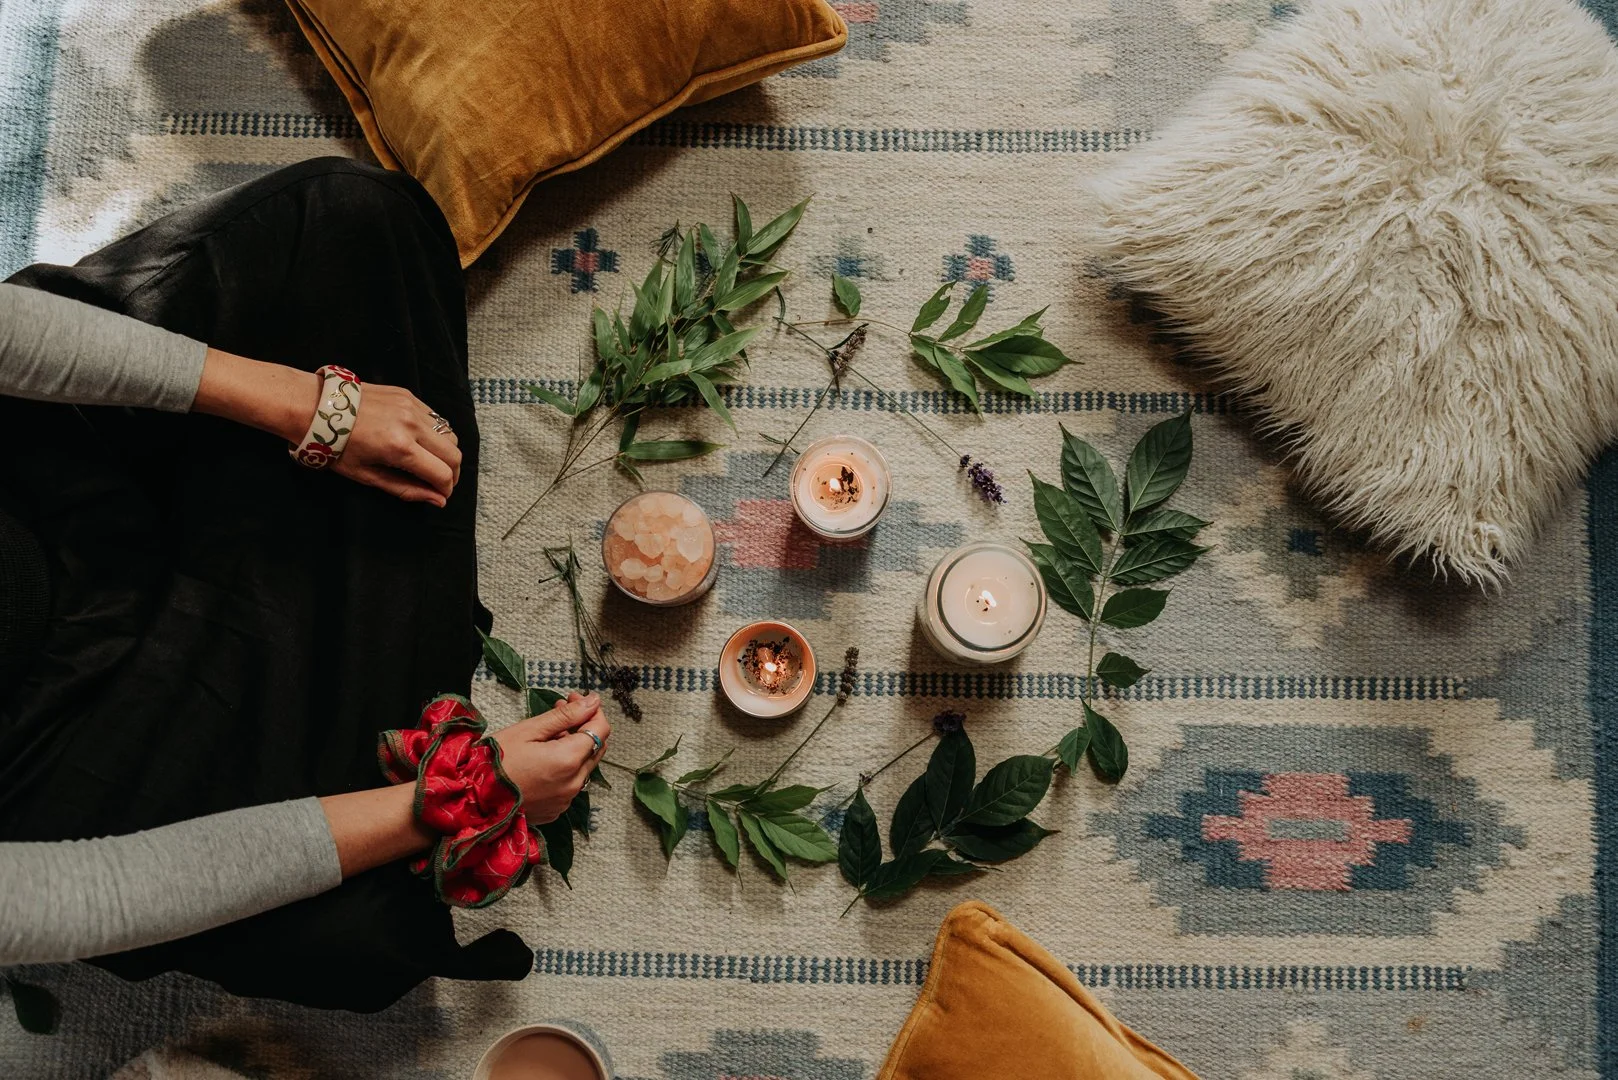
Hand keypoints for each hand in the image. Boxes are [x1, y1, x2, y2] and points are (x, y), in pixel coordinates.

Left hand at [191, 348, 461, 507]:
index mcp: (400, 448)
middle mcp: (412, 425)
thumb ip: (406, 488)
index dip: (445, 489)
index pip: (442, 474)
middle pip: (454, 454)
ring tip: (430, 462)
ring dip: (446, 452)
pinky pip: (436, 418)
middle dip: (451, 473)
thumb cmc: (335, 446)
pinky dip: (436, 434)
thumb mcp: (367, 475)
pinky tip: (420, 442)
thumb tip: (437, 500)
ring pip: (450, 434)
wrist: (315, 408)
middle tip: (439, 482)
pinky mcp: (409, 395)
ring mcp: (412, 407)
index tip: (439, 495)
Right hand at [492, 692, 609, 823]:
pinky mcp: (556, 809)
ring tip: (548, 733)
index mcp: (569, 761)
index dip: (591, 709)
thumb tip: (593, 701)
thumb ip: (565, 716)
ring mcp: (565, 799)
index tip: (574, 698)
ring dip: (574, 745)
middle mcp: (573, 784)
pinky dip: (564, 767)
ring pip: (583, 765)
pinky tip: (543, 757)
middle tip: (562, 709)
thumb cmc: (494, 761)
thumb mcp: (529, 730)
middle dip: (584, 725)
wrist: (471, 799)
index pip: (601, 730)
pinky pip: (570, 783)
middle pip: (596, 748)